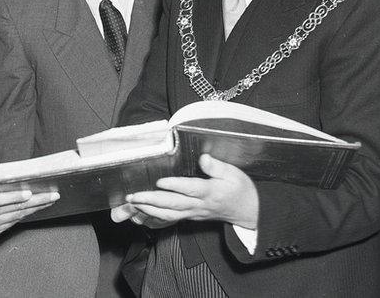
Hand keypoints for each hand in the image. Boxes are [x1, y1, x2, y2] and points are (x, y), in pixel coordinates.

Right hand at [0, 186, 58, 242]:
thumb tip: (10, 178)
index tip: (28, 193)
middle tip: (52, 195)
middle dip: (36, 201)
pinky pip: (14, 222)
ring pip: (18, 215)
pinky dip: (26, 214)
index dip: (14, 197)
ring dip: (36, 208)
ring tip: (50, 200)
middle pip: (14, 208)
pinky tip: (37, 208)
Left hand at [120, 154, 258, 227]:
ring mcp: (193, 213)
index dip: (174, 185)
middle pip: (173, 204)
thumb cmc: (239, 189)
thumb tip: (204, 158)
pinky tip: (141, 215)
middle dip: (151, 201)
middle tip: (133, 196)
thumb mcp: (233, 174)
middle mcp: (199, 205)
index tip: (159, 181)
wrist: (247, 211)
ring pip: (168, 214)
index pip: (189, 189)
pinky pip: (170, 220)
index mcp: (209, 192)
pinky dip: (154, 218)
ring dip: (148, 210)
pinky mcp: (190, 217)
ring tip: (132, 203)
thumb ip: (217, 167)